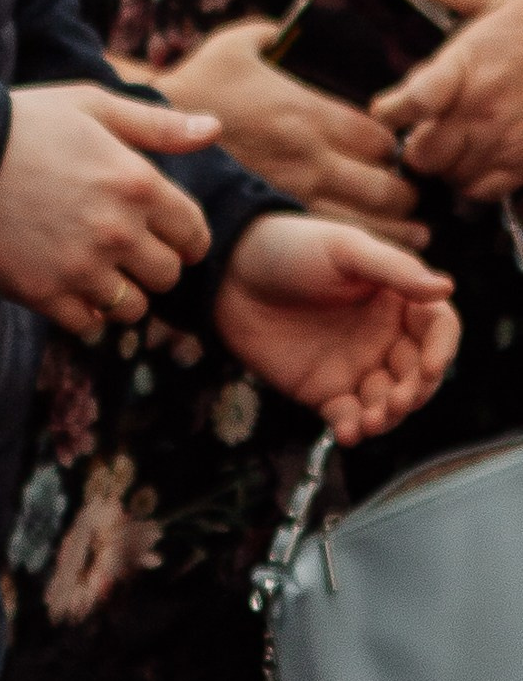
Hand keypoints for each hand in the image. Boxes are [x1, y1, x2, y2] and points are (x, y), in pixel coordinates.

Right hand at [0, 85, 218, 332]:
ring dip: (123, 297)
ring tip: (102, 277)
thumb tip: (214, 130)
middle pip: (166, 277)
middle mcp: (118, 232)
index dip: (189, 240)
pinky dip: (87, 315)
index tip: (174, 240)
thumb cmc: (29, 126)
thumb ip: (158, 126)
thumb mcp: (97, 107)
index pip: (192, 233)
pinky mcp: (47, 296)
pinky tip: (73, 292)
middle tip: (132, 258)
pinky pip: (89, 325)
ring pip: (131, 310)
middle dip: (155, 268)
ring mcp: (82, 269)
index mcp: (139, 183)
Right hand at [152, 22, 423, 244]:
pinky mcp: (267, 227)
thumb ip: (271, 36)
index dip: (396, 149)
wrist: (147, 143)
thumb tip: (288, 30)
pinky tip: (358, 256)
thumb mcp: (235, 44)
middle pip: (382, 188)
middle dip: (403, 196)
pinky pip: (320, 247)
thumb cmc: (190, 89)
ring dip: (388, 233)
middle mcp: (306, 161)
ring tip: (404, 237)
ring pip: (359, 226)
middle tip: (409, 200)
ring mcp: (287, 199)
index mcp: (308, 114)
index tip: (395, 155)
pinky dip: (348, 251)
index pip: (379, 139)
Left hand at [215, 213, 457, 442]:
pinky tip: (348, 432)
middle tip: (396, 402)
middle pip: (416, 373)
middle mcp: (384, 335)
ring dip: (386, 417)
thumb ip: (396, 271)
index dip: (441, 350)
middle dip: (413, 392)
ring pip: (386, 402)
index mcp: (399, 298)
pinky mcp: (322, 391)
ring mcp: (355, 365)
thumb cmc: (293, 249)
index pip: (438, 329)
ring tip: (371, 421)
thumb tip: (446, 287)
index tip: (429, 368)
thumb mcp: (348, 250)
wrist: (234, 277)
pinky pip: (347, 417)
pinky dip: (352, 428)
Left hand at [376, 0, 522, 199]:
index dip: (392, 110)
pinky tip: (481, 157)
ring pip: (448, 176)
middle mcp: (479, 110)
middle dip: (418, 146)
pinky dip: (473, 181)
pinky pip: (479, 191)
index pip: (410, 102)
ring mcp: (500, 141)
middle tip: (429, 130)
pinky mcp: (520, 164)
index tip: (392, 107)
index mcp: (467, 67)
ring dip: (447, 163)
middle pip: (421, 155)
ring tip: (461, 140)